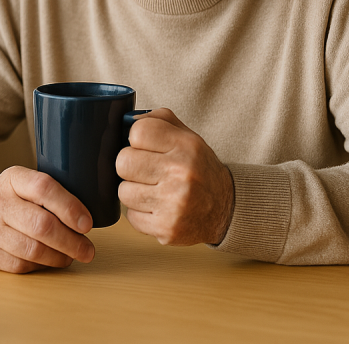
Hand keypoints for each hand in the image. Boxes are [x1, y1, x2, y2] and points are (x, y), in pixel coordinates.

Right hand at [0, 166, 94, 272]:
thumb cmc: (9, 198)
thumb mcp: (23, 182)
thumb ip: (50, 191)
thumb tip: (89, 214)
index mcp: (12, 178)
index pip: (44, 188)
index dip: (70, 206)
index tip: (87, 223)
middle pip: (42, 225)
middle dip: (71, 241)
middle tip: (88, 249)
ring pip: (33, 249)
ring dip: (60, 257)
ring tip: (72, 256)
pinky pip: (20, 264)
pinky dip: (41, 265)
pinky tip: (50, 260)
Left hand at [116, 108, 234, 245]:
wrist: (225, 208)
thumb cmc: (199, 169)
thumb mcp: (188, 137)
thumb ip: (159, 121)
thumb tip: (127, 121)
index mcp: (187, 146)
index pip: (138, 132)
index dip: (136, 139)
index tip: (144, 146)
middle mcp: (181, 173)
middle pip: (123, 162)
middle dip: (130, 166)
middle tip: (145, 170)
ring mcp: (174, 203)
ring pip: (123, 191)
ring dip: (134, 191)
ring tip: (152, 190)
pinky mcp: (167, 228)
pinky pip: (131, 216)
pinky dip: (140, 213)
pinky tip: (157, 208)